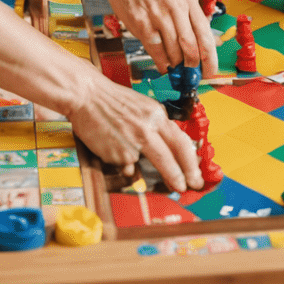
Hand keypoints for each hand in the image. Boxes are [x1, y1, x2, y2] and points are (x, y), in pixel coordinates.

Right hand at [62, 68, 202, 193]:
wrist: (87, 96)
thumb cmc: (114, 101)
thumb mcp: (143, 107)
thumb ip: (156, 126)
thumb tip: (170, 147)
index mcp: (156, 114)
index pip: (180, 140)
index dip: (190, 160)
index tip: (195, 173)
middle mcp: (147, 127)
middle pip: (171, 155)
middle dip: (184, 174)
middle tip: (190, 187)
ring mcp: (132, 141)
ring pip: (154, 163)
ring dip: (168, 176)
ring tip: (173, 187)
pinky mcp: (117, 152)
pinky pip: (127, 165)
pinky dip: (127, 163)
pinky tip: (118, 150)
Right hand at [96, 0, 218, 75]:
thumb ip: (192, 11)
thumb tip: (207, 41)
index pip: (205, 31)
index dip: (210, 56)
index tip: (211, 70)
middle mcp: (175, 3)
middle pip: (191, 44)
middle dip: (194, 64)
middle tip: (193, 72)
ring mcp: (157, 13)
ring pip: (173, 50)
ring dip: (176, 63)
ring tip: (176, 66)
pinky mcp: (140, 22)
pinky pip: (155, 49)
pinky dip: (161, 62)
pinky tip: (164, 66)